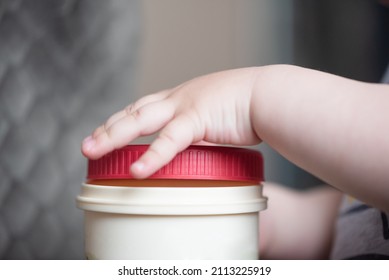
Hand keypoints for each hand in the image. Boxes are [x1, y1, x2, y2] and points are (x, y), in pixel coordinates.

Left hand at [82, 67, 261, 177]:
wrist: (267, 95)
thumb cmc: (246, 107)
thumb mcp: (214, 115)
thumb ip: (199, 130)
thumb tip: (193, 149)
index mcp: (180, 97)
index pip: (141, 107)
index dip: (120, 120)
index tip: (103, 133)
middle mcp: (177, 98)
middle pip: (133, 112)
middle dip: (107, 128)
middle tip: (86, 145)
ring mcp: (185, 106)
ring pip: (140, 120)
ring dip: (114, 136)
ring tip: (91, 151)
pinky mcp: (198, 118)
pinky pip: (170, 140)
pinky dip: (152, 155)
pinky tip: (137, 170)